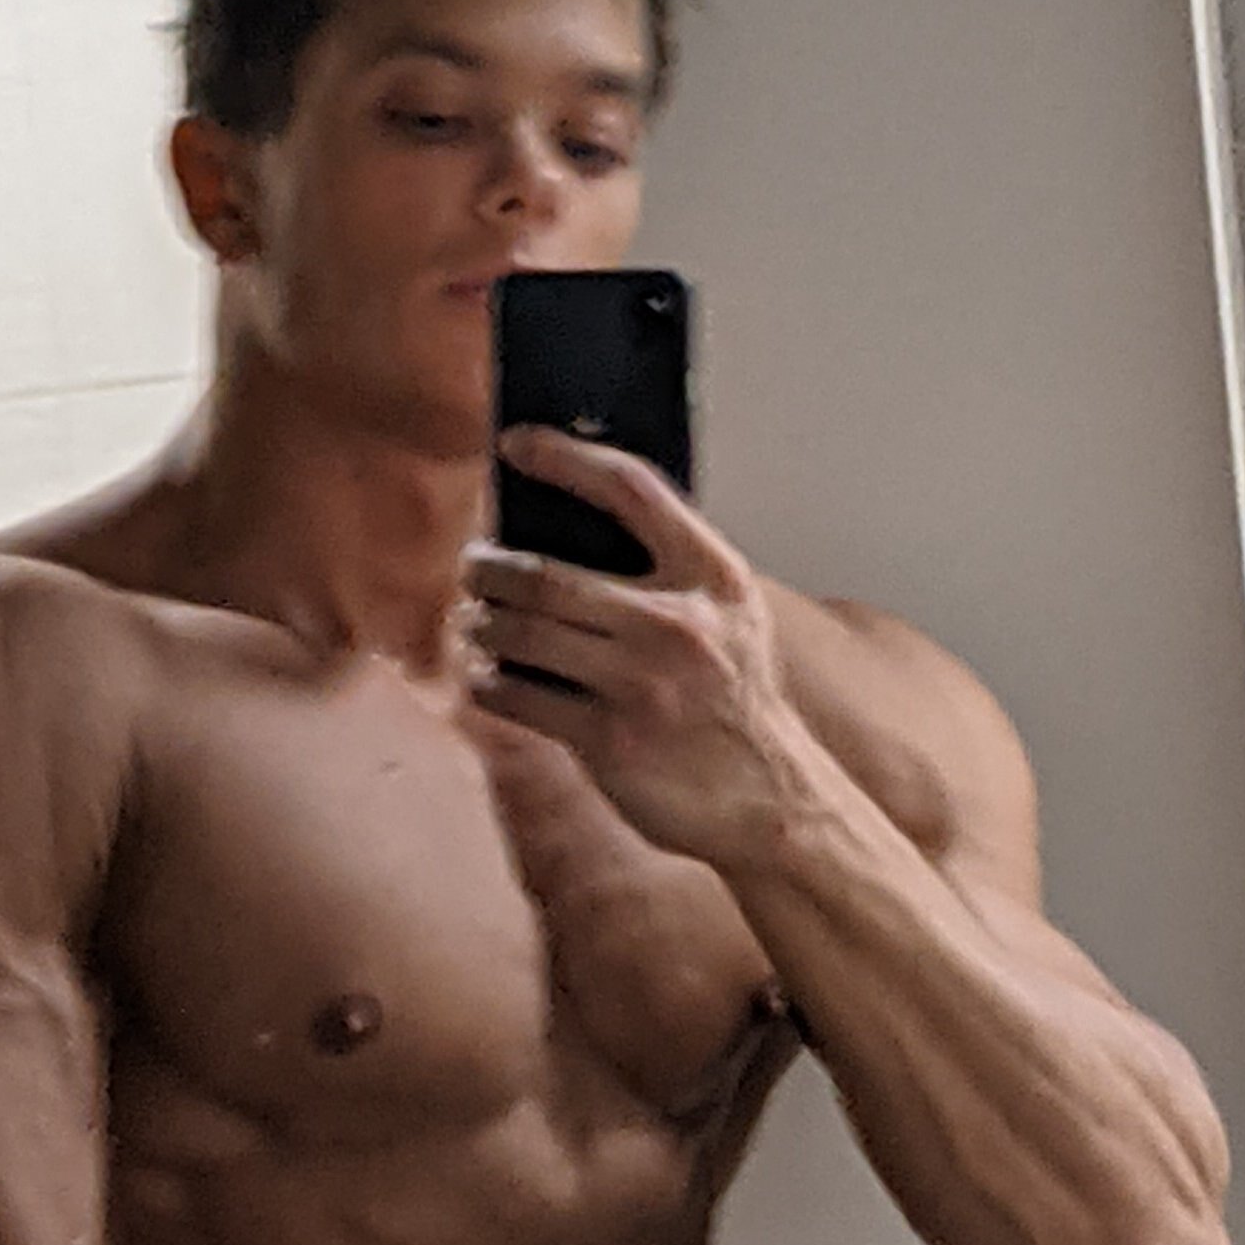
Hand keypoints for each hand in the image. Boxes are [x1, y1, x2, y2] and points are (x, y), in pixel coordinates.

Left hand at [462, 427, 823, 866]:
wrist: (770, 800)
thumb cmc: (734, 699)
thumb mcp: (729, 618)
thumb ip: (667, 570)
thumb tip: (556, 526)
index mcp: (715, 576)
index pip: (631, 488)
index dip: (565, 458)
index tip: (515, 443)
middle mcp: (680, 623)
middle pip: (544, 573)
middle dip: (489, 567)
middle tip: (474, 566)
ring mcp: (643, 684)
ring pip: (520, 633)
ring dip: (481, 623)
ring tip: (476, 621)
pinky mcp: (610, 740)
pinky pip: (516, 694)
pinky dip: (488, 680)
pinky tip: (489, 675)